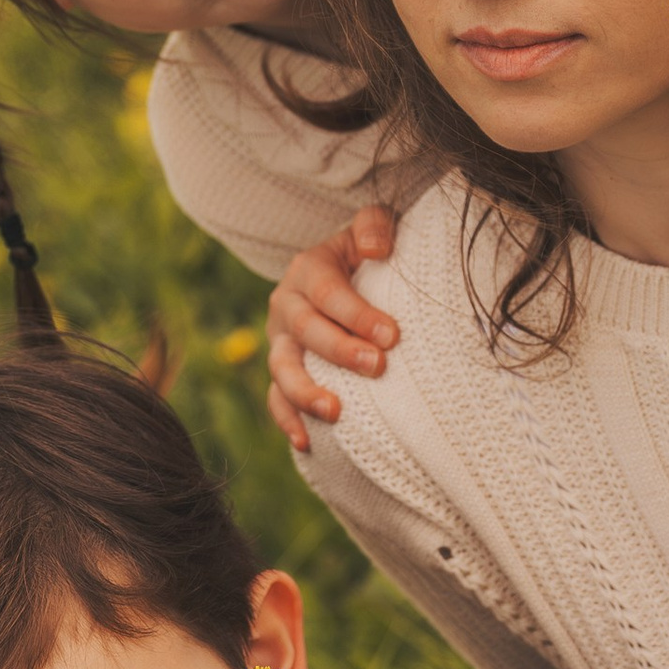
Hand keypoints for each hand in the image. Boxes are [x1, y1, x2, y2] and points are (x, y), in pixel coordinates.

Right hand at [266, 206, 398, 453]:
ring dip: (306, 391)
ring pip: (282, 368)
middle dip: (340, 351)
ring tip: (336, 411)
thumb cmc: (367, 252)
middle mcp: (287, 304)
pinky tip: (307, 443)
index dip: (358, 314)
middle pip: (306, 330)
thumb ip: (374, 225)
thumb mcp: (371, 226)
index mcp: (309, 269)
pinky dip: (287, 420)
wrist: (344, 272)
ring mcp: (281, 341)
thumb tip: (377, 249)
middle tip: (377, 367)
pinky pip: (276, 399)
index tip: (392, 335)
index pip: (329, 292)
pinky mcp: (283, 370)